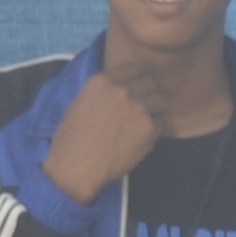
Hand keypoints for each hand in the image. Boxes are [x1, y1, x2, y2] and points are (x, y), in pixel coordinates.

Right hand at [40, 69, 161, 201]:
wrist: (75, 167)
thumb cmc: (72, 138)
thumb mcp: (81, 102)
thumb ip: (105, 91)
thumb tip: (124, 86)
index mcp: (102, 81)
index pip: (136, 69)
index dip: (139, 81)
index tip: (137, 91)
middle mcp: (122, 90)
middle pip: (152, 83)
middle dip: (150, 95)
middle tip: (142, 111)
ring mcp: (138, 108)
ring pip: (162, 101)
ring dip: (156, 111)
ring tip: (142, 125)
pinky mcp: (149, 128)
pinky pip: (163, 123)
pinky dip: (156, 131)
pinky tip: (140, 139)